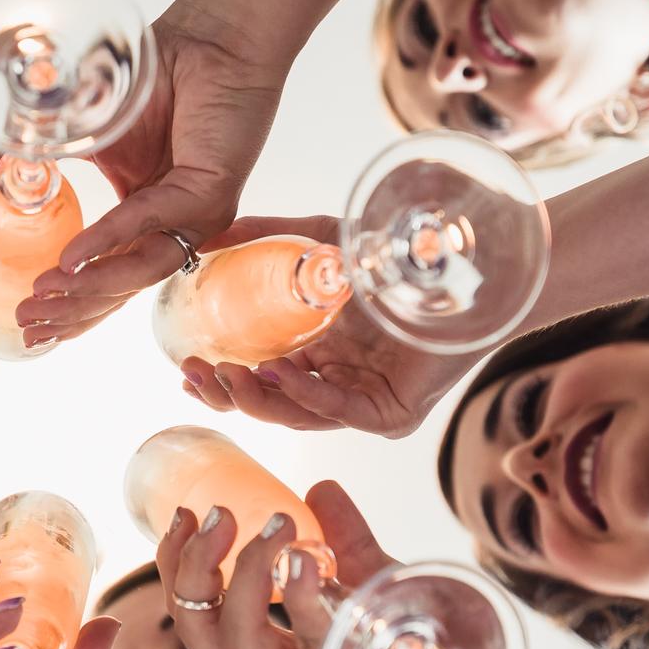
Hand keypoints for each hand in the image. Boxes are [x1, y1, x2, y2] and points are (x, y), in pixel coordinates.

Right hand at [0, 6, 289, 348]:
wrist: (205, 35)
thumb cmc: (145, 77)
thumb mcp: (61, 132)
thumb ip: (11, 168)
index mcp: (142, 219)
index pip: (103, 279)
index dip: (66, 307)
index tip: (24, 324)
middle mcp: (171, 226)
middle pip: (119, 289)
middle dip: (70, 312)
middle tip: (26, 323)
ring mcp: (193, 216)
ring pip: (138, 272)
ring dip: (88, 290)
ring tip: (42, 297)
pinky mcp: (210, 194)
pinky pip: (149, 225)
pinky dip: (108, 241)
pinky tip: (73, 257)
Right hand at [155, 481, 393, 648]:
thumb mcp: (365, 590)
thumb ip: (343, 541)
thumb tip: (320, 487)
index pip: (189, 615)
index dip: (175, 563)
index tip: (186, 514)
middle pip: (196, 627)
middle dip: (196, 563)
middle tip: (219, 514)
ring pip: (238, 636)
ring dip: (249, 571)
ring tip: (280, 526)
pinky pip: (304, 646)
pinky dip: (300, 599)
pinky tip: (304, 561)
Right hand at [175, 219, 482, 437]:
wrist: (463, 263)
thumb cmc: (399, 256)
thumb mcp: (321, 241)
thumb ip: (269, 236)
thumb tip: (211, 233)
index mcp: (323, 359)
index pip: (264, 382)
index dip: (223, 381)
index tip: (185, 369)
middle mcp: (342, 385)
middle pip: (273, 404)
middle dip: (228, 395)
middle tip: (194, 376)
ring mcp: (367, 403)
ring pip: (299, 414)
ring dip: (258, 397)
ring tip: (227, 374)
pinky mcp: (393, 414)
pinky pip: (339, 409)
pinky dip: (303, 393)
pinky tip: (277, 372)